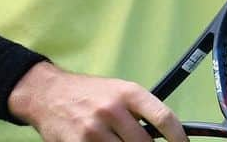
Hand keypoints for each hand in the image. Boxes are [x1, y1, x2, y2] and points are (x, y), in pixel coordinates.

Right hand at [8, 61, 188, 141]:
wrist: (48, 93)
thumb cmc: (87, 93)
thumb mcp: (116, 90)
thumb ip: (139, 111)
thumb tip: (164, 136)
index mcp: (127, 92)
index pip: (163, 118)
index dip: (178, 138)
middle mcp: (112, 109)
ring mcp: (94, 130)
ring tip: (118, 141)